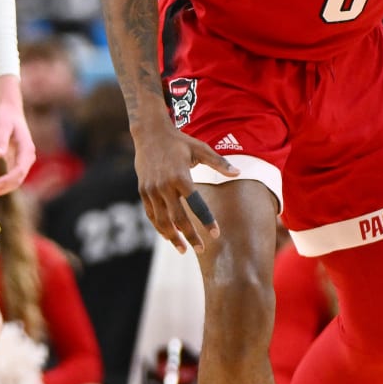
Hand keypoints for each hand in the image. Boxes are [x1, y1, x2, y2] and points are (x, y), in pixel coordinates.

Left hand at [0, 101, 36, 196]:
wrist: (9, 109)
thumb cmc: (5, 116)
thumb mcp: (1, 125)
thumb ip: (0, 140)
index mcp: (27, 150)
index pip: (19, 171)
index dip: (6, 181)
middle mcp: (27, 157)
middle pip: (18, 180)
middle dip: (3, 188)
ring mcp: (23, 160)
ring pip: (16, 181)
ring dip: (2, 188)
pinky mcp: (16, 160)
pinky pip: (12, 176)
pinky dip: (3, 183)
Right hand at [131, 121, 238, 252]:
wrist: (149, 133)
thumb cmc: (179, 141)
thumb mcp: (200, 148)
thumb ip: (219, 163)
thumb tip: (238, 172)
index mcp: (181, 176)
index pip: (196, 204)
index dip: (207, 220)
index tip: (216, 234)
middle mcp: (164, 185)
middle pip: (178, 218)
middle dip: (190, 236)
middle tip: (201, 250)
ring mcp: (151, 190)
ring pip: (162, 220)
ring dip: (173, 237)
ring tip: (184, 249)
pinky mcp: (143, 191)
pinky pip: (151, 214)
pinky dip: (160, 227)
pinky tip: (169, 236)